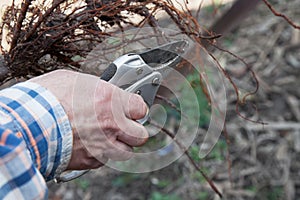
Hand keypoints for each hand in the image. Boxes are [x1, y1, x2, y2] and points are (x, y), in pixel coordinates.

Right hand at [30, 70, 147, 169]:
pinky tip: (92, 146)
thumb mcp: (75, 80)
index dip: (137, 108)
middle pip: (140, 134)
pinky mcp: (90, 161)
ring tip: (110, 137)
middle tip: (125, 124)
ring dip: (122, 145)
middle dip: (134, 129)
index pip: (141, 108)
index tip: (134, 108)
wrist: (27, 123)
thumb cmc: (46, 98)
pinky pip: (106, 161)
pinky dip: (103, 155)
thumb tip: (103, 90)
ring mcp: (103, 145)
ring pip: (127, 152)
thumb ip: (97, 88)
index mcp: (111, 101)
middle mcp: (112, 125)